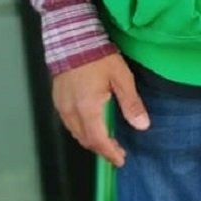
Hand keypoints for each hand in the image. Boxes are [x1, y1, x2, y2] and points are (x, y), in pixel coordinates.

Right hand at [51, 52, 148, 166]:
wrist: (72, 39)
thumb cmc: (99, 57)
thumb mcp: (122, 79)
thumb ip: (131, 104)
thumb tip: (142, 125)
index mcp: (88, 108)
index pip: (98, 140)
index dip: (110, 153)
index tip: (120, 160)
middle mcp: (71, 111)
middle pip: (85, 139)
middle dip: (102, 149)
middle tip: (117, 152)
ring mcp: (61, 106)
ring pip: (75, 133)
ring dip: (91, 140)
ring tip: (106, 142)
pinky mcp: (57, 99)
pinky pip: (69, 123)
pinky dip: (81, 130)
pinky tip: (91, 127)